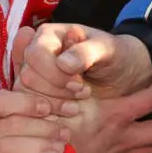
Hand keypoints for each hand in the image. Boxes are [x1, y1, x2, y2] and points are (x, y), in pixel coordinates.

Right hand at [14, 24, 151, 101]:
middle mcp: (36, 56)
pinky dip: (51, 115)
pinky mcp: (39, 97)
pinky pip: (33, 110)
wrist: (124, 76)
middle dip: (55, 91)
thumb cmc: (116, 56)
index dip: (54, 74)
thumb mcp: (108, 50)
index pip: (36, 55)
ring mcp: (35, 78)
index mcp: (48, 36)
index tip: (79, 84)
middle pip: (28, 77)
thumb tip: (64, 63)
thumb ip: (87, 52)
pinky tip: (71, 114)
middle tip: (83, 94)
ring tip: (78, 106)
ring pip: (28, 96)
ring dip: (53, 105)